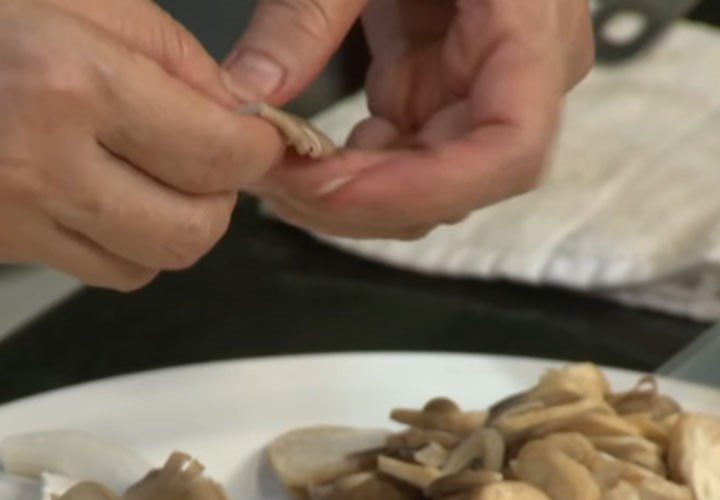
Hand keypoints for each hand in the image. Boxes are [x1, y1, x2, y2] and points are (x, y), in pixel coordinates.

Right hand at [0, 0, 283, 289]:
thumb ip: (169, 53)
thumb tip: (235, 109)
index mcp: (70, 81)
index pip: (211, 153)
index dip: (256, 153)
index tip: (261, 142)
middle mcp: (41, 163)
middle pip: (189, 233)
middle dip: (221, 203)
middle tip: (210, 167)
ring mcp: (7, 218)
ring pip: (146, 266)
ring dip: (172, 230)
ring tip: (152, 181)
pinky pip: (91, 270)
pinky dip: (120, 245)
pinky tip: (103, 199)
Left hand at [225, 0, 593, 238]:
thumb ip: (307, 13)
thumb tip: (247, 93)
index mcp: (530, 25)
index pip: (510, 150)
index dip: (424, 190)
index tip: (332, 189)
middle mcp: (517, 81)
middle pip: (452, 186)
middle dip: (358, 201)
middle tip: (272, 183)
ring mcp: (474, 95)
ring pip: (420, 189)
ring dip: (345, 194)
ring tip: (274, 170)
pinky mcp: (435, 96)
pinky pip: (396, 160)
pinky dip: (344, 168)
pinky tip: (298, 155)